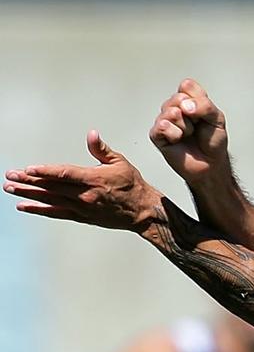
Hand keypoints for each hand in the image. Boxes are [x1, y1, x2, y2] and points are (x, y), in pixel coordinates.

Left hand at [3, 130, 161, 232]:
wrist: (141, 211)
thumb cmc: (132, 184)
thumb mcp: (120, 162)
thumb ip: (102, 149)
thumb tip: (91, 134)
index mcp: (94, 179)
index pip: (64, 174)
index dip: (44, 172)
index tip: (28, 169)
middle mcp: (85, 194)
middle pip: (52, 187)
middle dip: (29, 181)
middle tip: (10, 176)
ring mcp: (81, 207)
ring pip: (49, 200)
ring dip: (28, 194)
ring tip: (10, 189)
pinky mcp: (81, 216)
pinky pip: (56, 213)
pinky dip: (39, 210)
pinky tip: (24, 206)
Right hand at [150, 79, 228, 184]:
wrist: (209, 164)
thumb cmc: (213, 140)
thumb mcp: (217, 118)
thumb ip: (205, 106)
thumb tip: (184, 106)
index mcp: (188, 99)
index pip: (186, 85)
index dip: (198, 100)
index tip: (205, 114)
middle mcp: (174, 107)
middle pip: (178, 98)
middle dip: (193, 115)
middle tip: (197, 127)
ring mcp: (164, 120)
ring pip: (171, 111)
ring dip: (185, 126)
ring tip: (188, 134)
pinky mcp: (156, 134)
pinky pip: (162, 126)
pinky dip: (175, 134)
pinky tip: (178, 140)